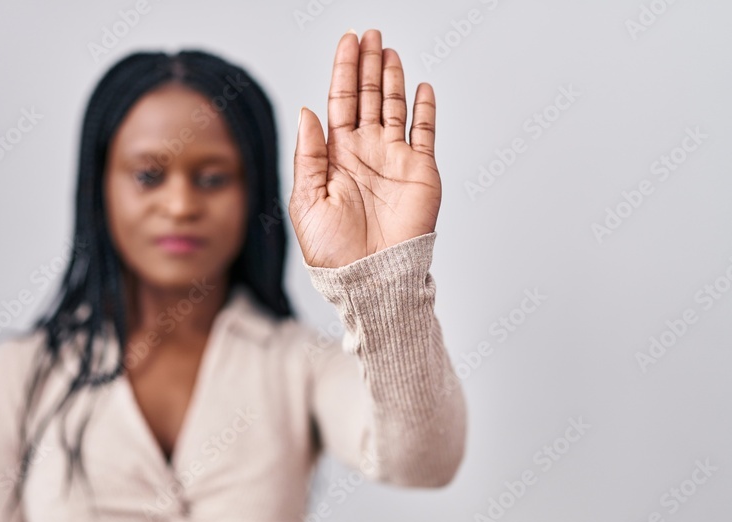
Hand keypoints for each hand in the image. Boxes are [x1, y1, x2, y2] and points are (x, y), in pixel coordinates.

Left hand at [289, 29, 440, 268]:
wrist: (369, 278)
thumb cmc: (332, 251)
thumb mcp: (307, 201)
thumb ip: (309, 155)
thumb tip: (309, 110)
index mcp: (336, 157)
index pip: (339, 104)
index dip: (343, 72)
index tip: (347, 42)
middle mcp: (365, 153)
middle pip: (367, 97)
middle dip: (366, 65)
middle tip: (368, 33)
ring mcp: (394, 160)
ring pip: (394, 107)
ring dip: (391, 78)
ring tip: (387, 49)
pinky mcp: (421, 171)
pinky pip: (425, 132)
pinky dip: (424, 108)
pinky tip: (421, 86)